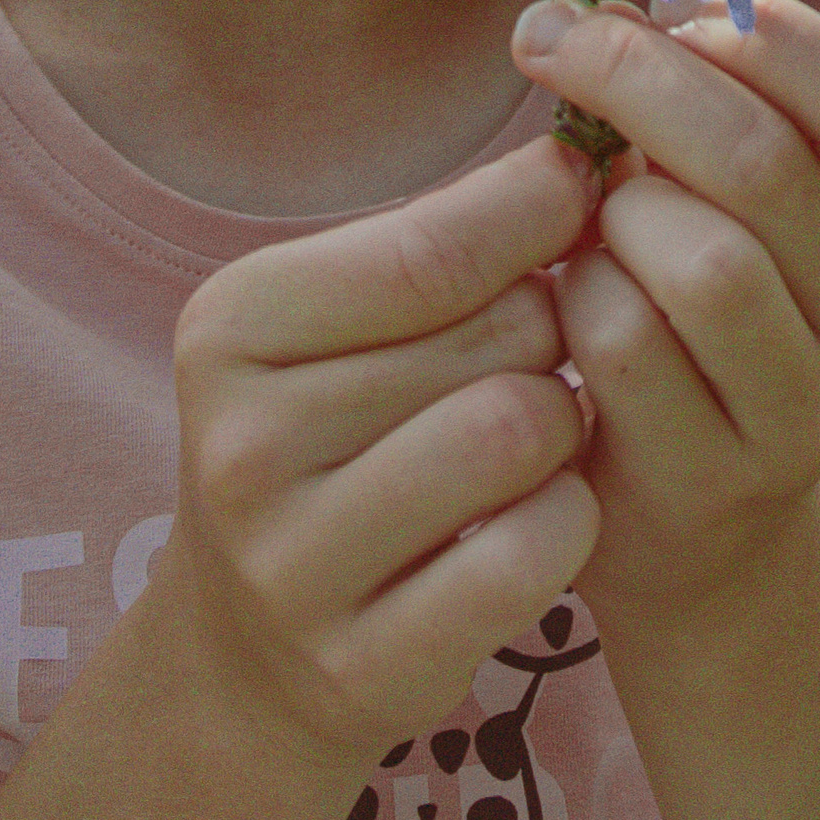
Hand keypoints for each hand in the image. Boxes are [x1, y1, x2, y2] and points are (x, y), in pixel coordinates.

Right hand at [152, 137, 600, 767]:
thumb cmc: (334, 444)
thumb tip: (588, 156)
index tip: (583, 208)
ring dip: (564, 431)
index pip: (437, 244)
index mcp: (230, 327)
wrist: (250, 658)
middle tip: (519, 369)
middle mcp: (242, 443)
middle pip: (502, 336)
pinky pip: (540, 547)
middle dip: (549, 338)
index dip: (543, 218)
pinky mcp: (366, 662)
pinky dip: (567, 524)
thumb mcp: (346, 324)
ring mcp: (295, 565)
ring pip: (527, 431)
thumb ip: (451, 238)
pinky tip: (528, 524)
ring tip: (526, 445)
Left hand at [507, 0, 819, 633]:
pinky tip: (562, 305)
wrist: (689, 531)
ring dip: (613, 214)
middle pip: (766, 164)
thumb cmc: (685, 324)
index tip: (663, 3)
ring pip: (707, 263)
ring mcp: (810, 411)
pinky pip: (628, 348)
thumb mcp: (725, 213)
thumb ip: (699, 112)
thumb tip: (596, 0)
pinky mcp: (720, 477)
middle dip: (638, 78)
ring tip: (584, 220)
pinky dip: (574, 303)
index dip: (763, 35)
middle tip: (550, 41)